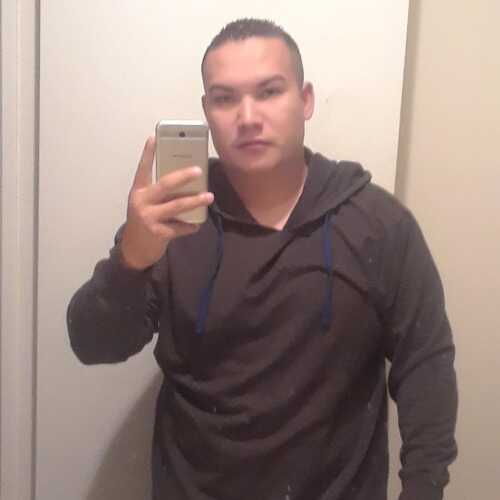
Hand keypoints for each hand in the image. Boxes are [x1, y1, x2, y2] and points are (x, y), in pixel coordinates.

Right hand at [120, 136, 213, 269]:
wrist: (133, 250)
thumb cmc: (144, 221)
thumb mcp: (145, 204)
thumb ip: (159, 194)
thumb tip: (185, 183)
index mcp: (138, 191)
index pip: (142, 169)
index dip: (147, 153)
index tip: (154, 137)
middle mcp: (141, 202)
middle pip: (165, 185)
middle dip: (183, 176)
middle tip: (198, 170)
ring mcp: (149, 217)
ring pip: (177, 206)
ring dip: (195, 201)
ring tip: (209, 196)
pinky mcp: (158, 233)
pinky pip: (180, 227)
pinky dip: (190, 226)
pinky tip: (197, 224)